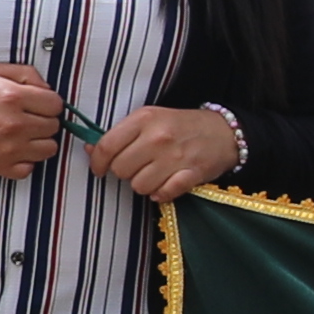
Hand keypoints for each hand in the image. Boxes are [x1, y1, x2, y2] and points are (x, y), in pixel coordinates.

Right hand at [0, 66, 66, 175]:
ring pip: (49, 148)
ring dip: (39, 141)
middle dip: (43, 120)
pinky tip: (13, 149)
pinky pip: (30, 168)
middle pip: (54, 126)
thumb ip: (24, 73)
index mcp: (11, 96)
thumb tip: (46, 88)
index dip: (47, 102)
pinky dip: (25, 160)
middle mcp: (14, 124)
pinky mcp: (1, 167)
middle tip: (26, 117)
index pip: (56, 104)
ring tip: (22, 134)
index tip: (37, 103)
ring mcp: (9, 148)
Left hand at [89, 102, 242, 200]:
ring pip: (139, 186)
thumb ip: (120, 134)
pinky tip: (165, 185)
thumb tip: (90, 150)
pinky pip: (163, 194)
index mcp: (144, 118)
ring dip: (143, 185)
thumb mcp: (150, 119)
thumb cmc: (181, 125)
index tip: (99, 169)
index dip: (97, 162)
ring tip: (153, 175)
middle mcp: (158, 137)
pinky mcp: (192, 174)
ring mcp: (176, 157)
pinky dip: (161, 194)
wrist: (224, 132)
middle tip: (135, 167)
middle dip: (124, 173)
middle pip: (121, 169)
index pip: (106, 146)